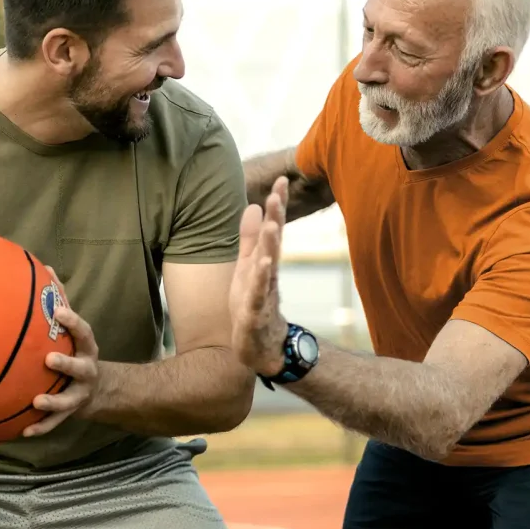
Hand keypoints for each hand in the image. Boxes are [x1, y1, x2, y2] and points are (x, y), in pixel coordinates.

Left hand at [25, 268, 99, 436]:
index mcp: (86, 348)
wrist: (98, 389)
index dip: (73, 322)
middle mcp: (86, 370)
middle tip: (49, 359)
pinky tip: (24, 432)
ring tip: (36, 401)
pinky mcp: (70, 413)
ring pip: (69, 401)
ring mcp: (79, 393)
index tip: (59, 311)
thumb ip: (60, 300)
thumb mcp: (72, 328)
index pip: (83, 332)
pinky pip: (55, 423)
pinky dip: (41, 427)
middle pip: (81, 368)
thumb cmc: (75, 350)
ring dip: (54, 402)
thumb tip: (45, 266)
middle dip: (67, 364)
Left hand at [229, 175, 289, 376]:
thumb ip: (250, 238)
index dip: (277, 206)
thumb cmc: (253, 304)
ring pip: (268, 266)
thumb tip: (255, 205)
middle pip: (273, 243)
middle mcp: (267, 274)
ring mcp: (264, 293)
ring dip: (271, 245)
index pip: (272, 229)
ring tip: (273, 223)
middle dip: (276, 217)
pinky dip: (261, 279)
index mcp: (263, 262)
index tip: (281, 180)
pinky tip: (263, 264)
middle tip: (278, 192)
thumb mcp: (248, 267)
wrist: (260, 348)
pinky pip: (259, 293)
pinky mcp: (256, 312)